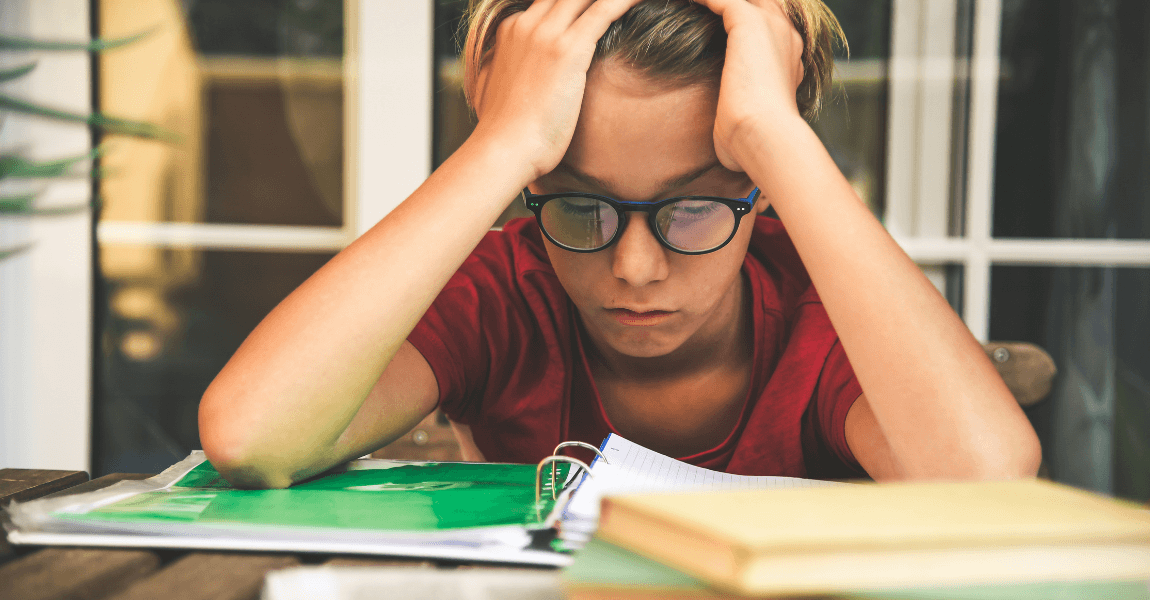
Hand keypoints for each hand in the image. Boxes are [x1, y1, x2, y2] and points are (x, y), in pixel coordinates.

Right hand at [470, 0, 646, 181]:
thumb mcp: (500, 89)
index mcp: (511, 30)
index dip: (575, 1)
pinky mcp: (567, 50)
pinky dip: (626, 1)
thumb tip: (523, 74)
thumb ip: (513, 69)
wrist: (502, 149)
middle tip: (619, 1)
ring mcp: (546, 34)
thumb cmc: (506, 132)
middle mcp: (527, 24)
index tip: (595, 6)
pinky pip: (604, 9)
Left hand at [690, 0, 805, 171]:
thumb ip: (742, 114)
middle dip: (733, 5)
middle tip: (705, 8)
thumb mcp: (750, 122)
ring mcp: (771, 26)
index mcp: (789, 58)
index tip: (716, 27)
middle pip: (758, 2)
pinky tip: (686, 1)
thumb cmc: (755, 141)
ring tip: (693, 3)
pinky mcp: (750, 22)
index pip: (768, 25)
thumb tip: (729, 138)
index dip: (743, 21)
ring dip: (715, 2)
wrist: (766, 136)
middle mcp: (786, 36)